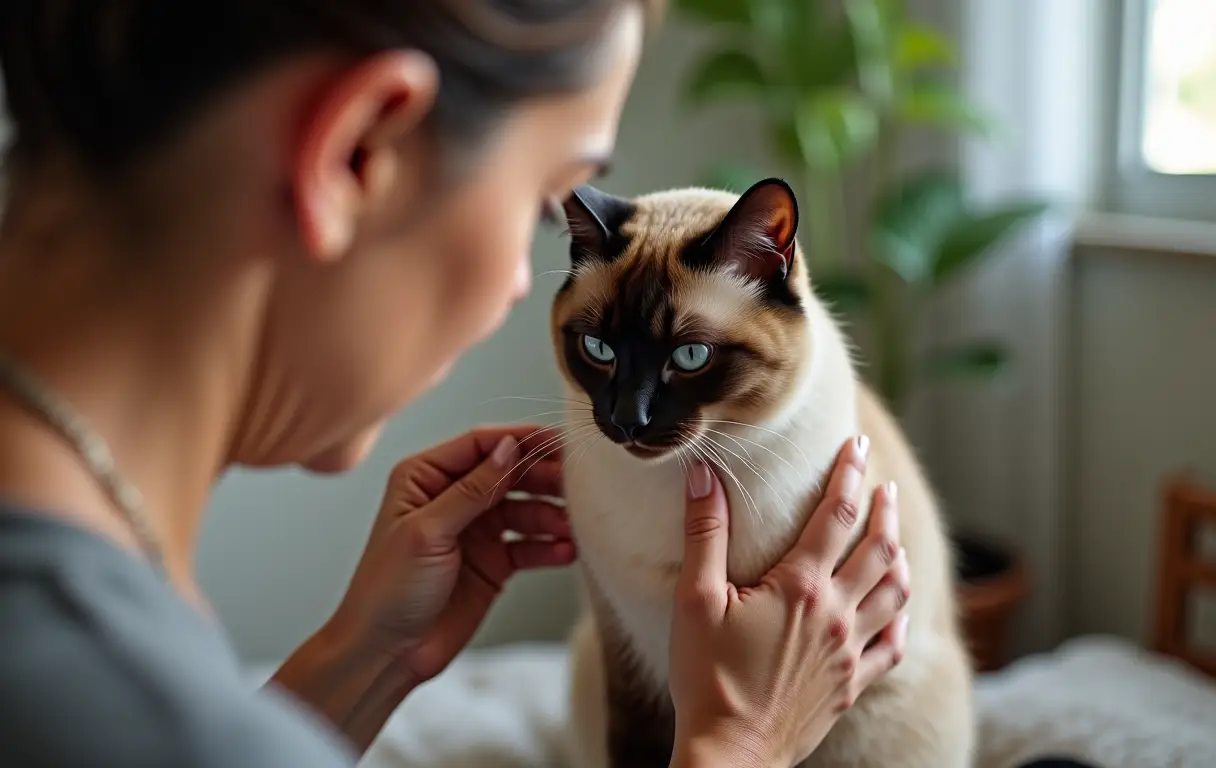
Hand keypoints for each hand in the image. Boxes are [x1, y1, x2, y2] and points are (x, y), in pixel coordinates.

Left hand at [328, 424, 574, 686]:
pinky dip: (549, 547)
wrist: (387, 653)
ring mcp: (475, 529)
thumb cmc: (388, 589)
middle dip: (543, 477)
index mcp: (424, 478)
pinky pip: (529, 545)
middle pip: (509, 473)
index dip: (520, 440)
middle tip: (577, 483)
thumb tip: (507, 447)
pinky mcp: (493, 561)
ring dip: (551, 515)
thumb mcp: (428, 532)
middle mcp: (451, 497)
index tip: (557, 441)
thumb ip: (471, 489)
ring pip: (525, 508)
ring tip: (573, 525)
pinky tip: (566, 551)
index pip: (480, 445)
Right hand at [668, 436, 909, 767]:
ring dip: (898, 557)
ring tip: (895, 538)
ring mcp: (849, 652)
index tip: (857, 445)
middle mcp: (835, 614)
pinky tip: (896, 607)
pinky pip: (892, 645)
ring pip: (894, 593)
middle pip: (879, 549)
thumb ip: (705, 533)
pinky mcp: (851, 685)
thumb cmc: (706, 678)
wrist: (730, 752)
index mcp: (800, 587)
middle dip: (884, 512)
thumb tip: (704, 476)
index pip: (837, 514)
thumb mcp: (696, 600)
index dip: (849, 473)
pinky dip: (900, 617)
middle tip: (884, 488)